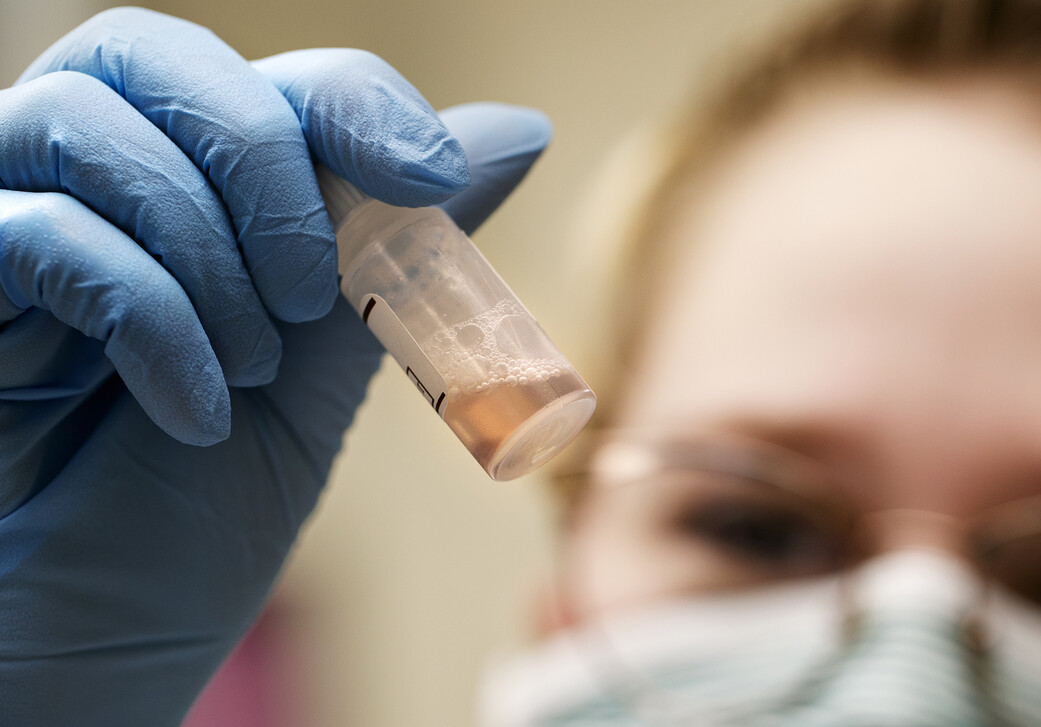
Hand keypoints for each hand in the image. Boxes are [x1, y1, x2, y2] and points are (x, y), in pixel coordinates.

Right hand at [0, 8, 550, 725]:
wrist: (93, 648)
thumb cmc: (194, 523)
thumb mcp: (323, 376)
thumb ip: (396, 251)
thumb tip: (514, 133)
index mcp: (180, 204)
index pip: (255, 79)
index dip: (348, 100)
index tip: (431, 176)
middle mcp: (81, 196)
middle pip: (148, 53)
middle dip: (263, 158)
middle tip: (310, 289)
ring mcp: (2, 233)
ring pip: (87, 124)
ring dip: (205, 255)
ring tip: (250, 371)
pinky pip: (36, 228)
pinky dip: (148, 316)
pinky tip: (193, 410)